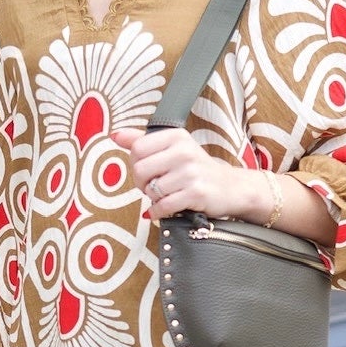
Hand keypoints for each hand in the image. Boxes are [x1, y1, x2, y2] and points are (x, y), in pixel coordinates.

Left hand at [114, 125, 254, 220]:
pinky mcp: (196, 193)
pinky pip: (163, 205)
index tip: (147, 170)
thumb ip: (142, 141)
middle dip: (141, 183)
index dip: (135, 164)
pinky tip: (163, 209)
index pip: (137, 148)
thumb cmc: (196, 169)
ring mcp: (191, 173)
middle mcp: (184, 151)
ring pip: (151, 189)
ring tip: (166, 195)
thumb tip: (115, 135)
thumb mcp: (173, 148)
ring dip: (153, 198)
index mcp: (176, 136)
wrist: (230, 187)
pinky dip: (158, 211)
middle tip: (153, 186)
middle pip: (140, 170)